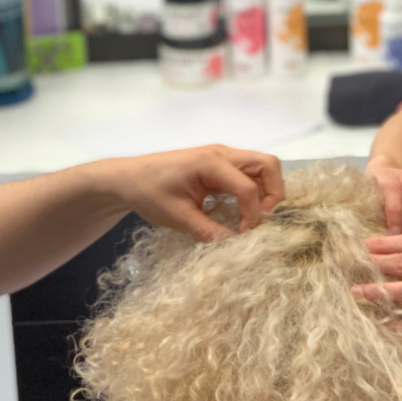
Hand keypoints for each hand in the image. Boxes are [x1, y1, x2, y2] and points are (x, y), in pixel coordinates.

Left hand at [108, 145, 284, 240]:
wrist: (128, 178)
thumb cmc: (149, 193)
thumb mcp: (177, 217)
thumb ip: (209, 231)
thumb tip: (236, 246)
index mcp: (210, 163)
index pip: (248, 188)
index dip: (252, 215)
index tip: (242, 236)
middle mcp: (222, 154)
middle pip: (268, 165)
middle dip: (273, 193)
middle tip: (260, 219)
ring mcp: (222, 156)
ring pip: (262, 166)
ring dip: (266, 191)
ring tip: (253, 216)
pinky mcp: (219, 164)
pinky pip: (249, 172)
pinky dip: (254, 189)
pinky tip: (240, 210)